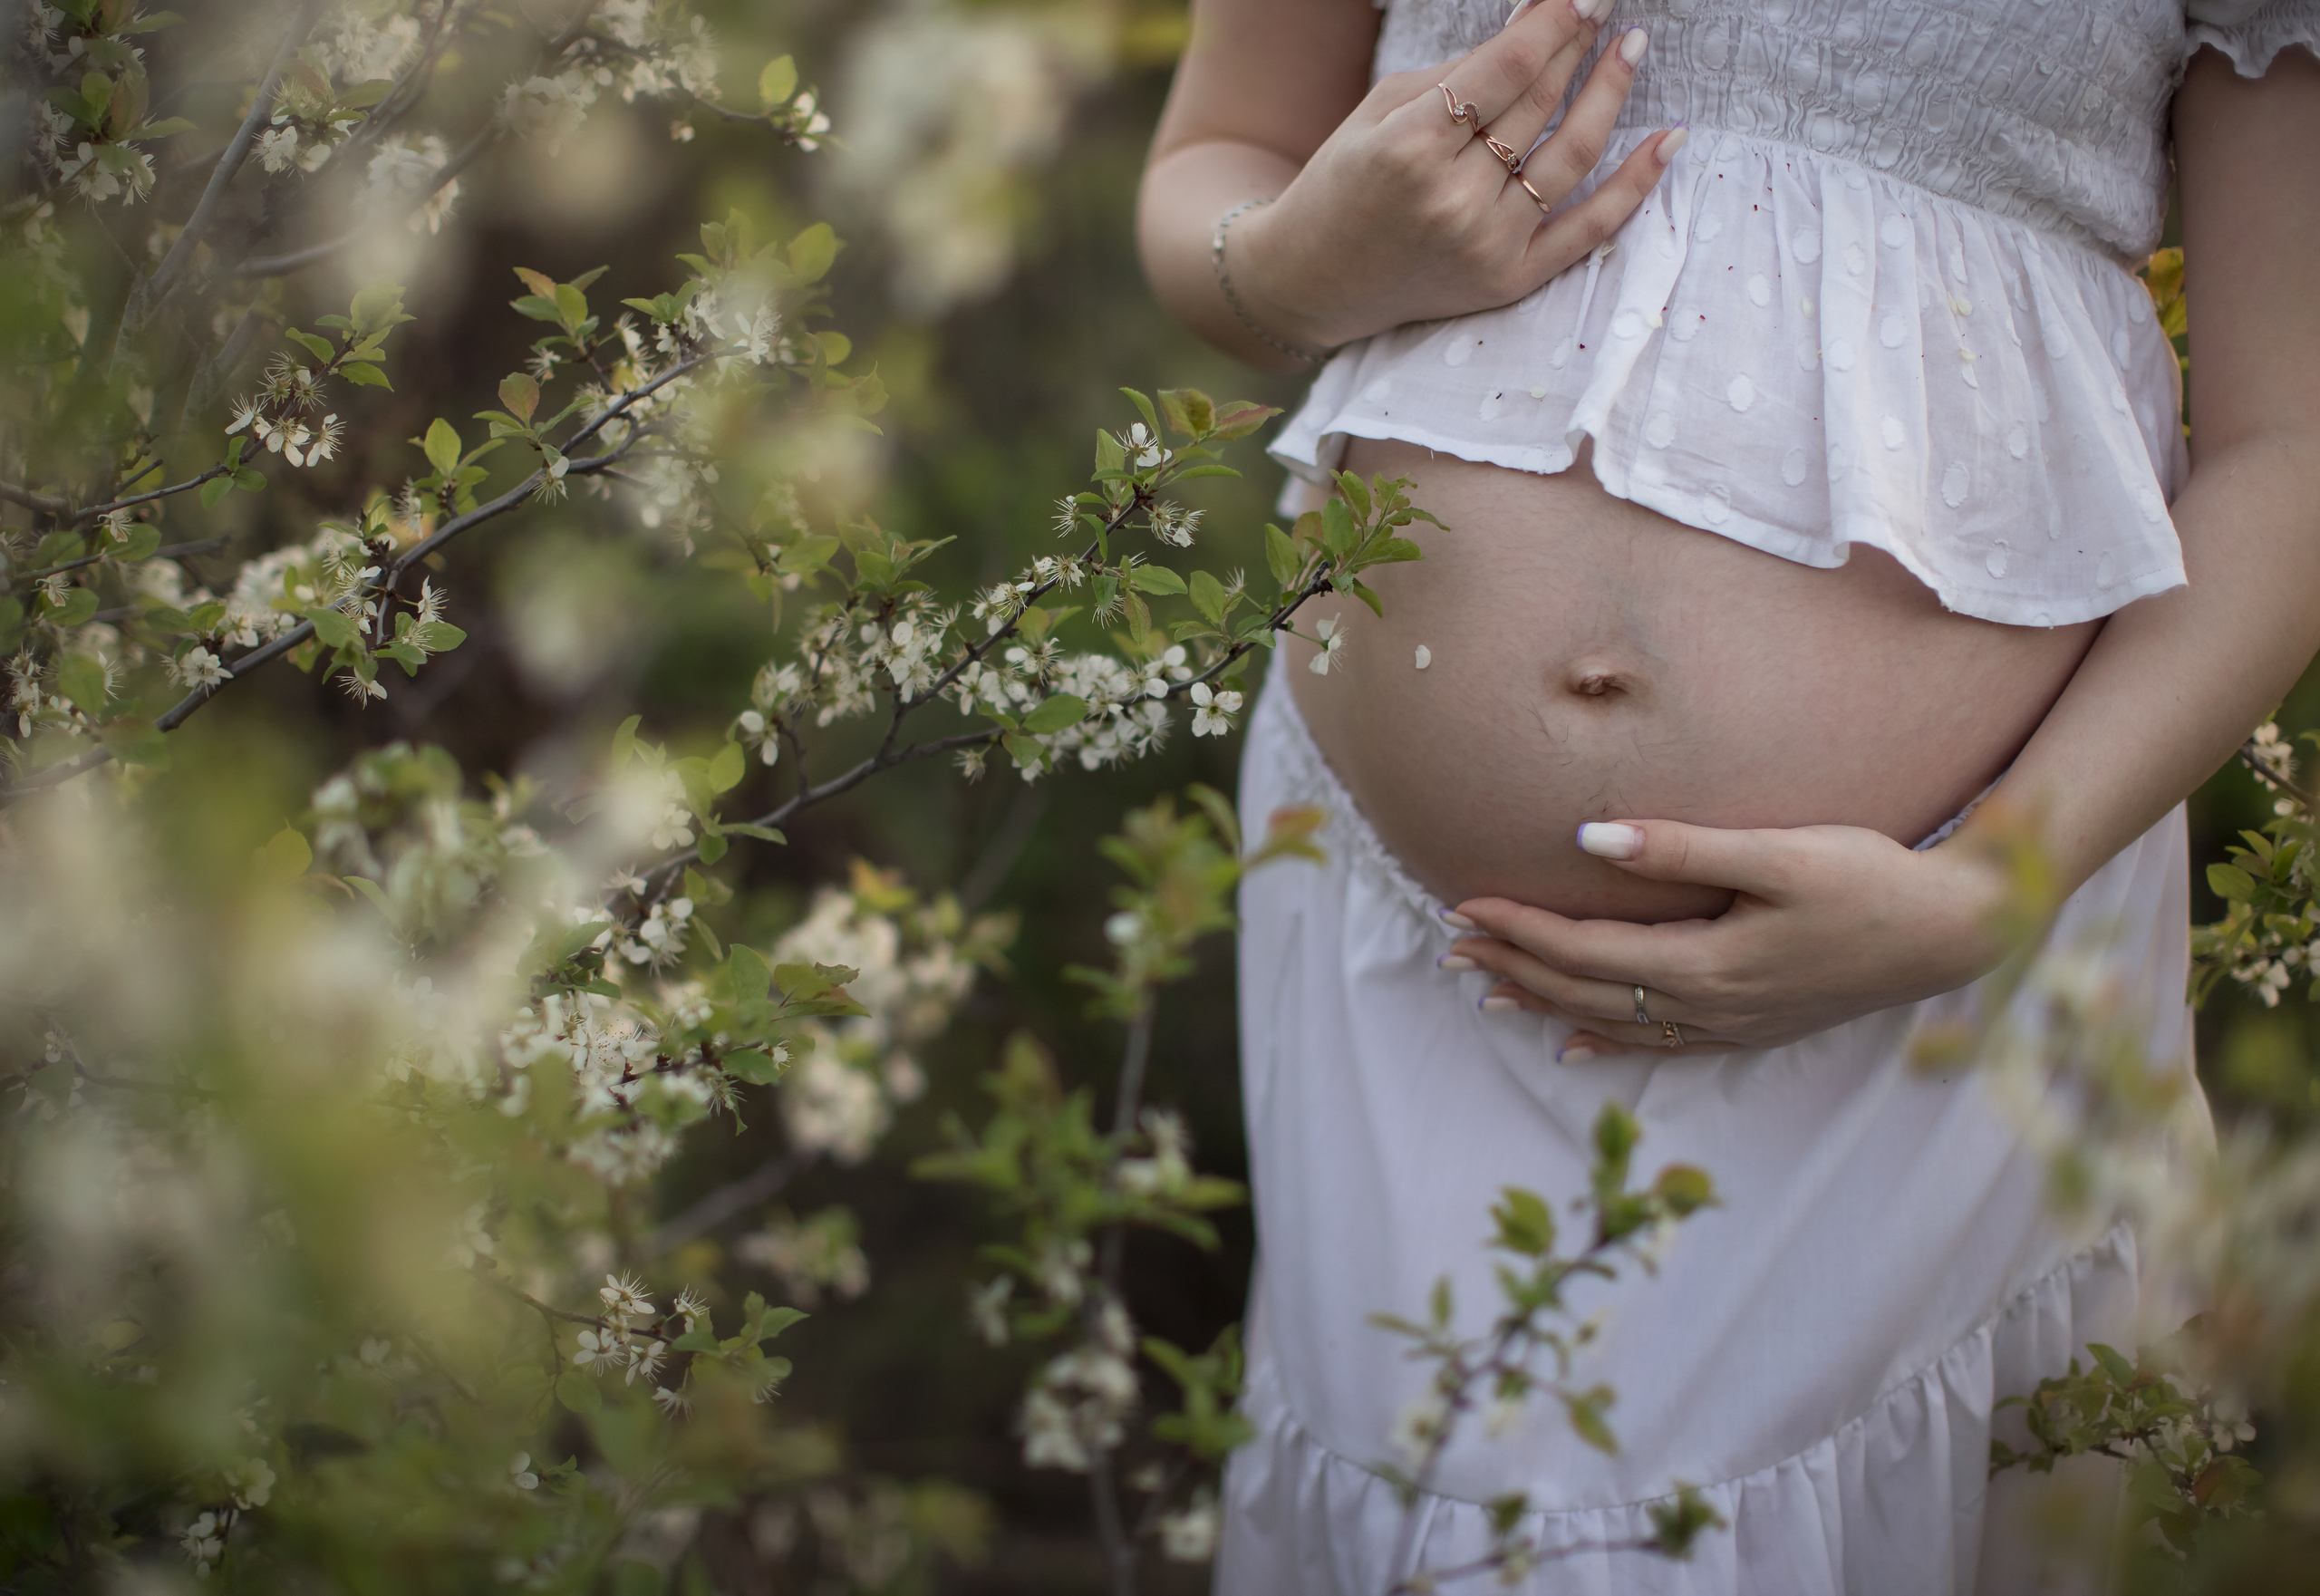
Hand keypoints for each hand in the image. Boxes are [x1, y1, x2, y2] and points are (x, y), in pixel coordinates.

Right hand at [1229, 0, 1684, 353]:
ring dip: (1610, 94)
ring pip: (1571, 156)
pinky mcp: (1509, 281)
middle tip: (1608, 9)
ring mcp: (1486, 244)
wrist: (1312, 280)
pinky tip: (1668, 139)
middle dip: (1579, 46)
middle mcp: (1452, 199)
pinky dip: (1635, 186)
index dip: (1554, 23)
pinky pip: (1588, 230)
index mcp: (1409, 148)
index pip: (1505, 69)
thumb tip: (1539, 22)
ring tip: (1631, 50)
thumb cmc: (1344, 181)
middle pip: (1539, 104)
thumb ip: (1461, 71)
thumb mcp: (1384, 110)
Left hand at [1441, 818, 2018, 1057]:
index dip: (1519, 929)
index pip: (1584, 950)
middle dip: (1515, 967)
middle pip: (1585, 992)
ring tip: (1487, 993)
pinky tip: (1576, 1048)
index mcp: (1705, 964)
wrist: (1954, 931)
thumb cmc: (1871, 878)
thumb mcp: (1777, 852)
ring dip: (1547, 1005)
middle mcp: (1710, 1007)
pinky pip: (1661, 1046)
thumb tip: (1590, 837)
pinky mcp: (1756, 1026)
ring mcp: (1733, 1024)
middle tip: (1450, 945)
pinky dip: (1609, 1044)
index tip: (1464, 905)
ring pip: (1615, 1024)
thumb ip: (1682, 849)